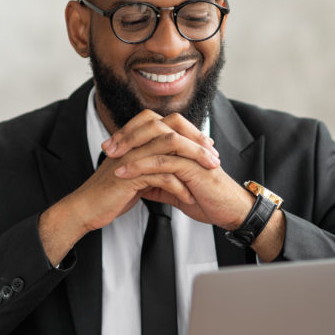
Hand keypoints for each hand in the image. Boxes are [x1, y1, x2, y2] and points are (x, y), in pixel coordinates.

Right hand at [39, 110, 224, 264]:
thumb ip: (152, 162)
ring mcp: (130, 157)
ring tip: (209, 174)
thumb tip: (175, 160)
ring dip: (194, 161)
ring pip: (170, 148)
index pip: (168, 124)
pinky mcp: (129, 176)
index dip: (190, 132)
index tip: (208, 145)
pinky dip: (179, 186)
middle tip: (214, 158)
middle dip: (197, 143)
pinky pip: (162, 175)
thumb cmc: (111, 193)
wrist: (86, 209)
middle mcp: (133, 143)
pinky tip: (188, 197)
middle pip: (172, 131)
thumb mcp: (136, 172)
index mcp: (135, 140)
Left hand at [105, 111, 253, 231]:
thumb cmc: (206, 198)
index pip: (153, 125)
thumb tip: (138, 183)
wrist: (227, 210)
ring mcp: (191, 152)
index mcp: (183, 143)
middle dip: (127, 134)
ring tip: (111, 158)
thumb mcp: (174, 189)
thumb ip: (158, 181)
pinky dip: (141, 165)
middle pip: (153, 124)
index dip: (130, 132)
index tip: (111, 145)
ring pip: (156, 139)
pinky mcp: (193, 166)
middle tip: (107, 147)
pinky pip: (162, 161)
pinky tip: (124, 172)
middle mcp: (187, 142)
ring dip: (131, 147)